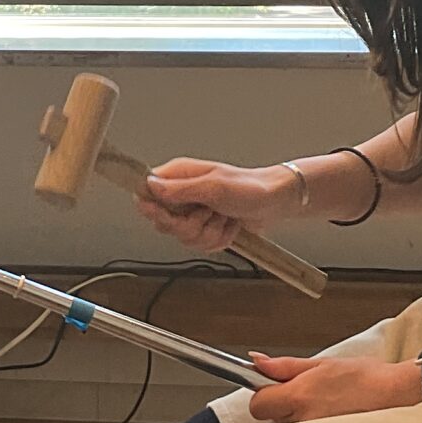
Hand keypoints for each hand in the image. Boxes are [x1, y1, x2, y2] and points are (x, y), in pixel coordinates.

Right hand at [136, 158, 299, 253]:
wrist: (274, 202)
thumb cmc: (249, 188)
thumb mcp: (214, 187)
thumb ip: (180, 189)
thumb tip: (150, 186)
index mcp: (179, 176)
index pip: (147, 194)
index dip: (154, 209)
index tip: (170, 214)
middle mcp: (182, 194)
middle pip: (164, 223)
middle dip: (190, 225)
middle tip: (209, 213)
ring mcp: (193, 213)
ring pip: (183, 238)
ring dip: (209, 233)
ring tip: (224, 217)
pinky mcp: (204, 228)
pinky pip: (200, 246)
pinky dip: (218, 239)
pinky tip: (229, 226)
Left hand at [248, 354, 421, 422]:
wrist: (399, 396)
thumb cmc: (367, 378)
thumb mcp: (323, 364)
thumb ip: (285, 366)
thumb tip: (258, 363)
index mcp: (300, 396)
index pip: (257, 405)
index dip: (264, 395)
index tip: (276, 389)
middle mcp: (304, 421)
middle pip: (272, 420)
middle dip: (284, 408)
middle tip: (309, 397)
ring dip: (301, 421)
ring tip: (328, 407)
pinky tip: (335, 420)